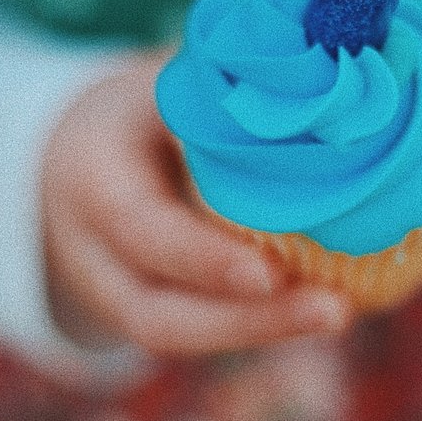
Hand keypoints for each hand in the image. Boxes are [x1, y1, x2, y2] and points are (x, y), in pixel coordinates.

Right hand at [40, 55, 351, 357]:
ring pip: (182, 334)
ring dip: (265, 330)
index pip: (141, 230)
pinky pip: (204, 329)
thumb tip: (321, 86)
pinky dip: (265, 323)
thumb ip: (221, 97)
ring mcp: (115, 294)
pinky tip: (326, 308)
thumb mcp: (164, 91)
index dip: (202, 259)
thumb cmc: (141, 114)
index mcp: (91, 178)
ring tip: (339, 312)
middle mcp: (92, 252)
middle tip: (335, 310)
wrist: (82, 162)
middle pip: (158, 313)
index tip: (270, 274)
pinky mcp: (151, 313)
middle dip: (248, 320)